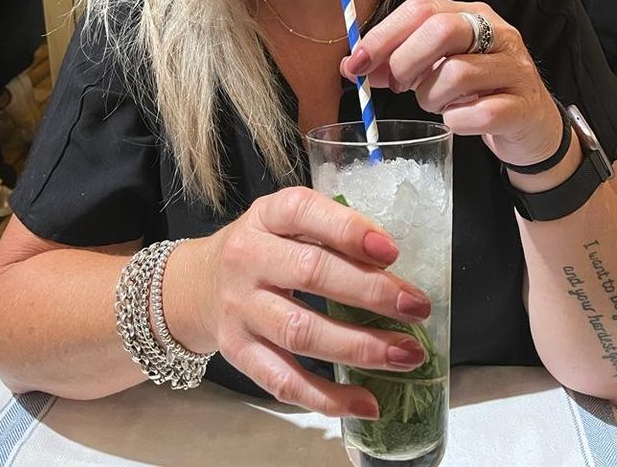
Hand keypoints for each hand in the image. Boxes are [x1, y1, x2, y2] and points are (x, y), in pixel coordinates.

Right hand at [194, 187, 430, 417]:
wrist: (199, 284)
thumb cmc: (263, 248)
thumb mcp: (287, 222)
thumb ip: (330, 231)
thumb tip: (393, 263)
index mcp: (267, 216)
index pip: (304, 214)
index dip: (349, 231)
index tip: (392, 251)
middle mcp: (248, 258)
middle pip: (311, 273)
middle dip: (370, 293)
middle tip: (416, 307)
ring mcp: (240, 308)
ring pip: (301, 332)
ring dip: (360, 347)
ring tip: (406, 353)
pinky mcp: (239, 353)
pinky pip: (283, 380)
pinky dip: (327, 397)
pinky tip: (366, 402)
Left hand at [341, 0, 561, 167]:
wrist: (530, 124)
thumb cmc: (476, 89)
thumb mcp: (437, 65)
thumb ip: (399, 60)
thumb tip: (353, 65)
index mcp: (471, 14)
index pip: (421, 8)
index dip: (383, 35)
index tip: (356, 63)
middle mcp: (497, 33)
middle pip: (441, 30)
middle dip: (406, 61)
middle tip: (398, 85)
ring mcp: (514, 68)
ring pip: (457, 73)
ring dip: (431, 97)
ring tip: (434, 104)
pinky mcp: (523, 106)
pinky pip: (479, 114)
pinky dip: (458, 122)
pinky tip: (458, 120)